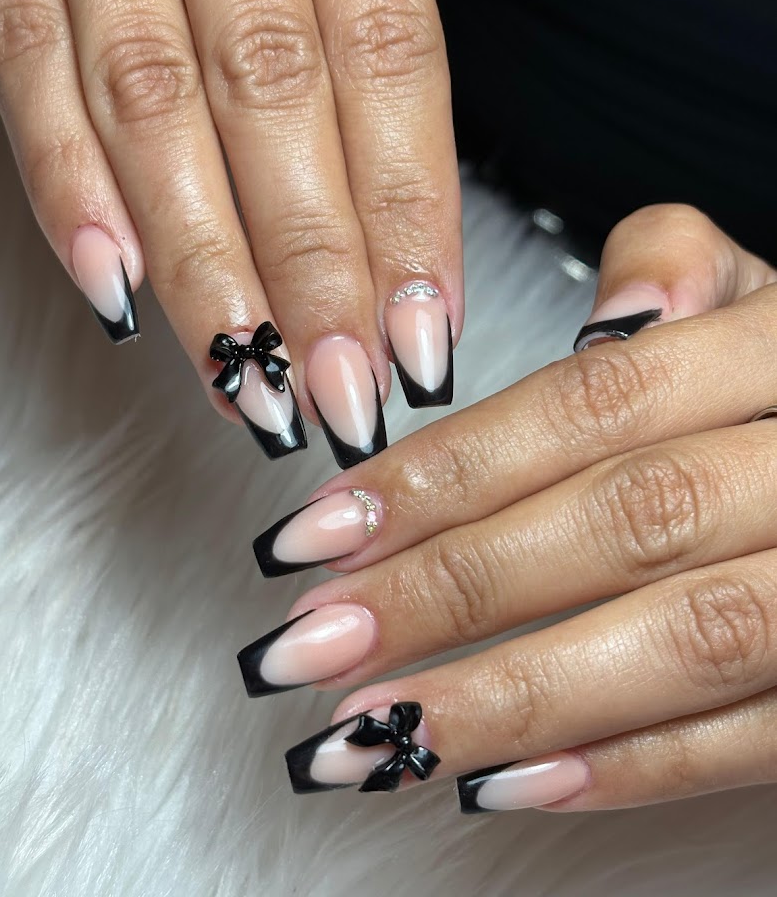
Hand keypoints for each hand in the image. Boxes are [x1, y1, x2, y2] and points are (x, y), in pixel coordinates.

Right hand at [0, 0, 546, 462]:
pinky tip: (116, 286)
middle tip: (342, 390)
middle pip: (273, 96)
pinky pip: (22, 55)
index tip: (423, 329)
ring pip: (149, 101)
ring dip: (202, 259)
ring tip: (243, 377)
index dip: (407, 207)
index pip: (390, 54)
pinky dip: (65, 182)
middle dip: (313, 265)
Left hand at [238, 204, 776, 809]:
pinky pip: (757, 738)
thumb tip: (618, 306)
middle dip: (454, 589)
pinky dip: (629, 765)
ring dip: (515, 696)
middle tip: (314, 642)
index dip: (450, 470)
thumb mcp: (762, 297)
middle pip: (626, 522)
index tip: (320, 531)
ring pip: (687, 637)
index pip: (593, 405)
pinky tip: (501, 781)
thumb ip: (682, 266)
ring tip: (377, 733)